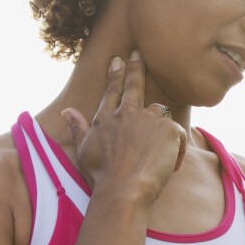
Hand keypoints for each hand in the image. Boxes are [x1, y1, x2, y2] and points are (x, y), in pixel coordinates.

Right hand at [60, 50, 186, 203]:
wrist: (124, 190)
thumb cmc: (102, 176)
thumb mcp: (84, 151)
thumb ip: (78, 128)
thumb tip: (66, 111)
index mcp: (105, 118)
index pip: (111, 90)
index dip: (115, 74)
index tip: (118, 59)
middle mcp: (126, 113)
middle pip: (134, 85)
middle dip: (136, 67)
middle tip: (138, 54)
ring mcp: (148, 119)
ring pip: (161, 114)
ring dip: (162, 130)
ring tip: (158, 154)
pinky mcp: (169, 129)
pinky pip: (178, 135)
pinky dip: (177, 150)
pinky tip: (171, 165)